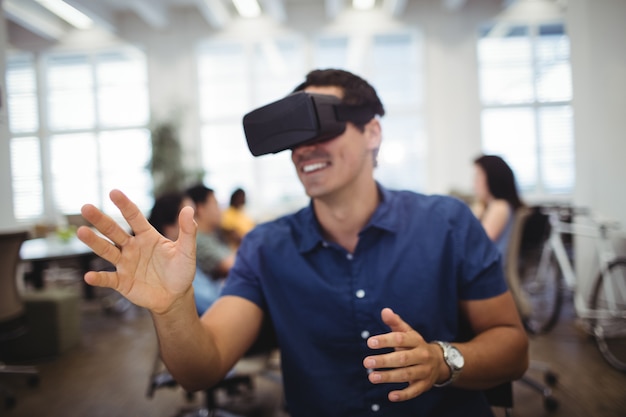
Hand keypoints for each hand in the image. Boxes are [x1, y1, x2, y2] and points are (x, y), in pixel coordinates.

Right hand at [76, 189, 197, 314]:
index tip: (114, 192)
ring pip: (107, 251)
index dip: (125, 205)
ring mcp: (125, 264)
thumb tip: (189, 208)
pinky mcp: (122, 282)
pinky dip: (99, 278)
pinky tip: (89, 276)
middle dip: (101, 220)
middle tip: (86, 207)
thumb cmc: (181, 270)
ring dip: (94, 242)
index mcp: (147, 236)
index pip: (134, 217)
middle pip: (114, 231)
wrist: (176, 296)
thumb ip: (188, 230)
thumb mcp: (187, 250)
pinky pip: (108, 279)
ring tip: (81, 231)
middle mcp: (132, 247)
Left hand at [363, 308, 445, 401]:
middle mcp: (422, 355)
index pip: (400, 339)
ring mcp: (425, 371)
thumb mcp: (408, 332)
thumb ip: (395, 323)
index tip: (369, 342)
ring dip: (389, 377)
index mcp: (416, 340)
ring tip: (372, 378)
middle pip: (403, 358)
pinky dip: (404, 395)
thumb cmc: (415, 345)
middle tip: (366, 362)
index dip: (385, 340)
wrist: (439, 361)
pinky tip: (390, 396)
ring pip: (407, 374)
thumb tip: (385, 311)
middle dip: (384, 361)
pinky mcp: (424, 385)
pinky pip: (415, 391)